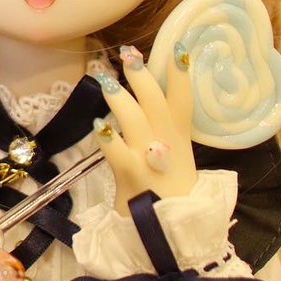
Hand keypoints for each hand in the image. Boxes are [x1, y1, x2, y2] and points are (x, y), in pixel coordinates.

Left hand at [94, 45, 196, 214]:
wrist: (171, 233)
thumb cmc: (167, 193)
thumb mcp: (175, 159)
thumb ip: (163, 132)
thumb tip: (145, 103)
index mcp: (179, 138)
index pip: (183, 100)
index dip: (181, 74)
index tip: (179, 47)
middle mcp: (166, 143)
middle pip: (156, 101)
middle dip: (142, 76)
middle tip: (128, 53)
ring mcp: (150, 157)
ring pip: (135, 120)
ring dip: (120, 98)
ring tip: (105, 80)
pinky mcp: (132, 175)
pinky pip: (117, 152)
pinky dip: (108, 138)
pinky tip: (97, 125)